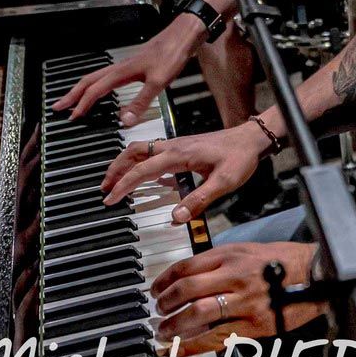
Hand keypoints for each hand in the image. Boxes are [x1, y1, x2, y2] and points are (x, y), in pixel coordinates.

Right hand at [51, 11, 203, 122]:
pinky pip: (107, 76)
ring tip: (72, 99)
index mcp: (121, 72)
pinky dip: (97, 85)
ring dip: (82, 89)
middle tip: (58, 107)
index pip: (95, 90)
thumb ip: (140, 102)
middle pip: (88, 81)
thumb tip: (123, 120)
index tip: (72, 117)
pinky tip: (102, 90)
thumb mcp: (158, 82)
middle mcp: (120, 67)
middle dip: (72, 95)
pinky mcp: (134, 65)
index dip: (82, 105)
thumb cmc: (172, 54)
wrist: (184, 35)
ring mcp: (126, 65)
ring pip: (96, 77)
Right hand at [100, 124, 268, 222]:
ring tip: (115, 181)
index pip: (142, 170)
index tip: (111, 198)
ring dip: (124, 164)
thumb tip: (176, 217)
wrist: (251, 139)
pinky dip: (139, 162)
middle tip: (104, 188)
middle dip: (115, 169)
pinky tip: (142, 176)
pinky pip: (153, 152)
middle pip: (133, 153)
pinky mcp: (182, 148)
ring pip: (141, 149)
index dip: (123, 185)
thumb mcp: (223, 182)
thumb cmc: (239, 158)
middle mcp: (173, 146)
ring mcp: (176, 145)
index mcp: (178, 155)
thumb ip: (199, 200)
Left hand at [151, 240, 321, 354]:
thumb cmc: (287, 262)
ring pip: (198, 314)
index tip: (156, 290)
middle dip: (165, 304)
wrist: (319, 274)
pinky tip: (178, 351)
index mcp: (231, 255)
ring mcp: (245, 302)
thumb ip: (221, 261)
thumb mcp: (249, 250)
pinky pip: (217, 338)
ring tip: (163, 332)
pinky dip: (192, 347)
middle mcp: (235, 276)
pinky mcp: (255, 325)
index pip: (186, 267)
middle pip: (187, 290)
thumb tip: (193, 275)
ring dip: (174, 325)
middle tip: (158, 313)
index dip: (165, 280)